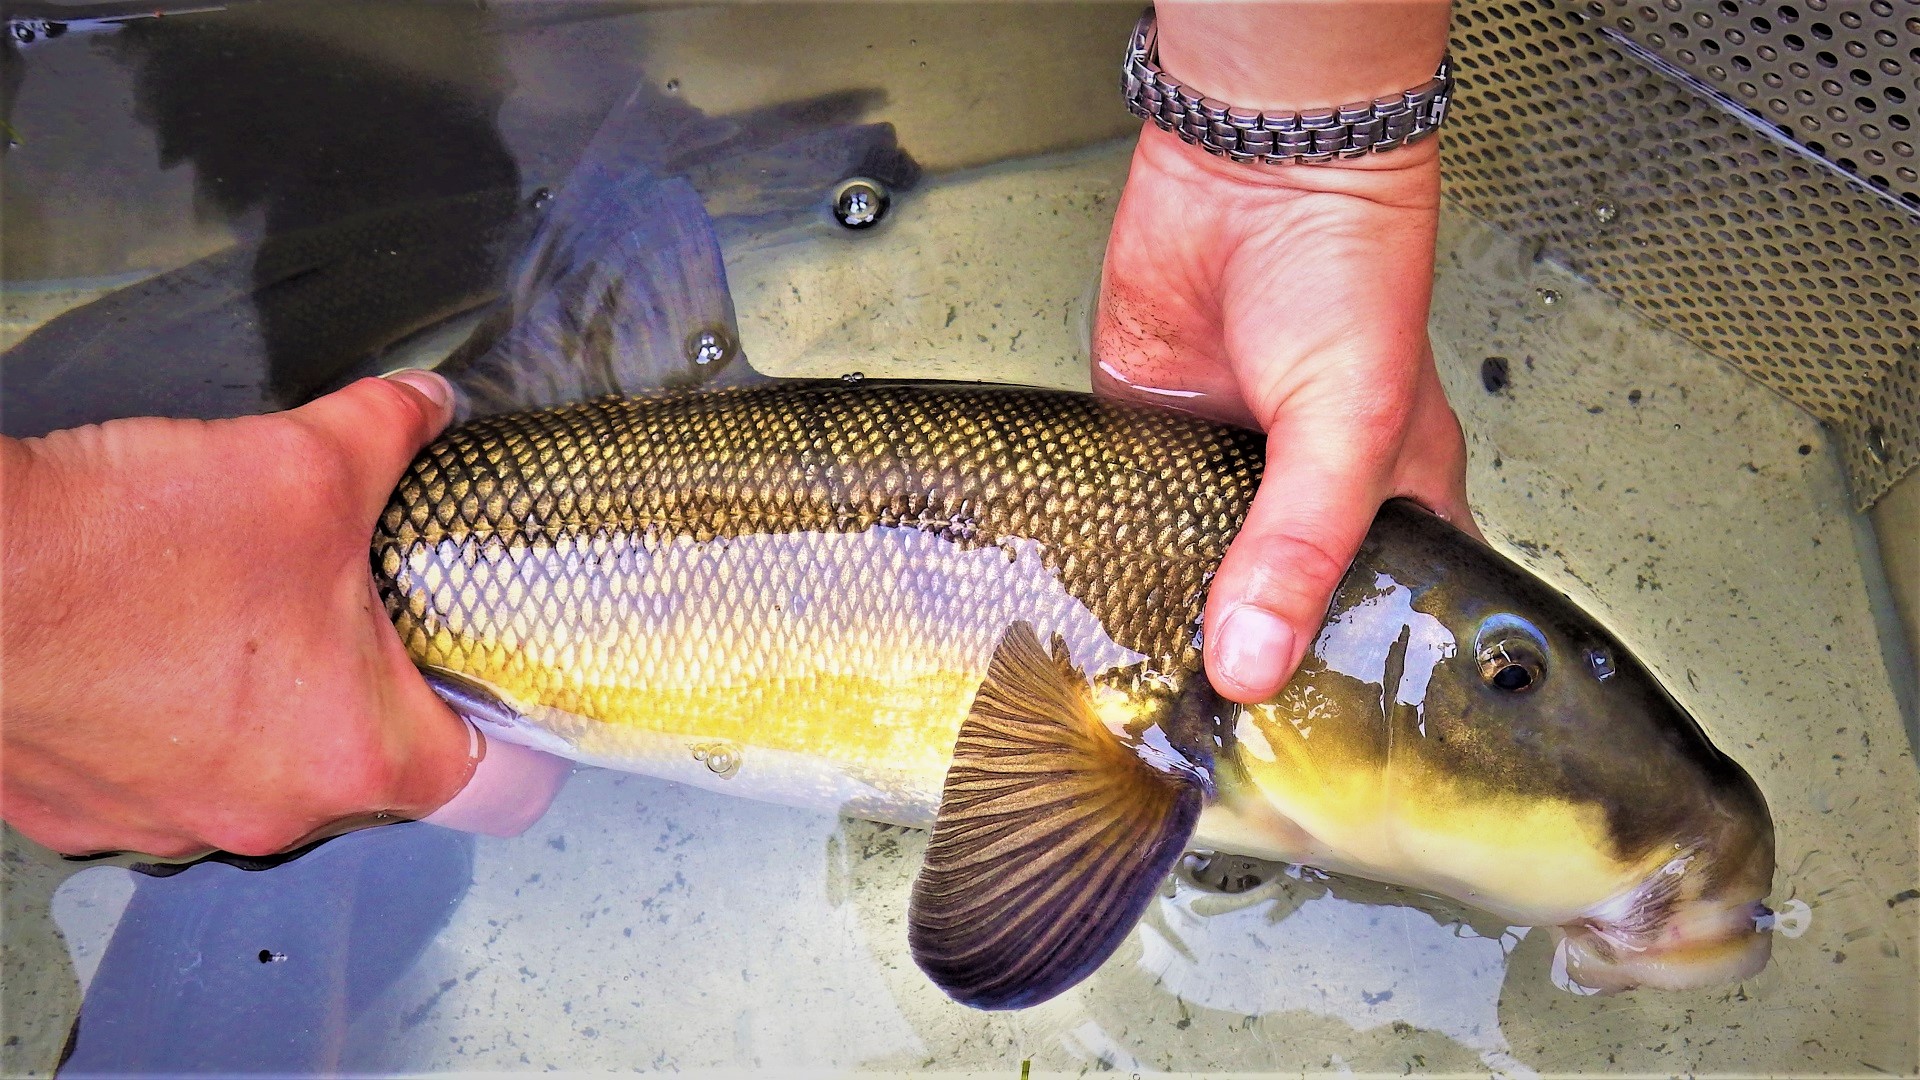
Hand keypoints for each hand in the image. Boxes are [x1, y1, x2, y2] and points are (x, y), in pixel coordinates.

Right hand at [1, 372, 562, 857]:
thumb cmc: (125, 547)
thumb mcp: (306, 464)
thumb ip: (394, 432)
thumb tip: (429, 407)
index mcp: (353, 756)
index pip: (492, 782)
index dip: (511, 727)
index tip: (493, 684)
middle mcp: (263, 815)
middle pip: (368, 768)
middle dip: (370, 690)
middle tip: (352, 614)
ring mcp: (161, 823)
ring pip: (258, 772)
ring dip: (265, 706)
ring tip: (239, 619)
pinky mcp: (79, 809)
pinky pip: (158, 773)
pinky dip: (169, 720)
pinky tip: (152, 646)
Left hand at [1094, 126, 1473, 703]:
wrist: (1249, 169)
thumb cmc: (1343, 275)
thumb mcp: (1346, 428)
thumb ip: (1294, 546)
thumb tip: (1251, 660)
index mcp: (1390, 506)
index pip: (1388, 620)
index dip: (1360, 684)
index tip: (1316, 756)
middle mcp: (1302, 503)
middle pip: (1280, 613)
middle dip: (1247, 669)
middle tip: (1204, 751)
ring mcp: (1221, 476)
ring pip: (1195, 576)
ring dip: (1168, 624)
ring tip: (1136, 704)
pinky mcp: (1149, 442)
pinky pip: (1125, 519)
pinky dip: (1108, 557)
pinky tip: (1090, 609)